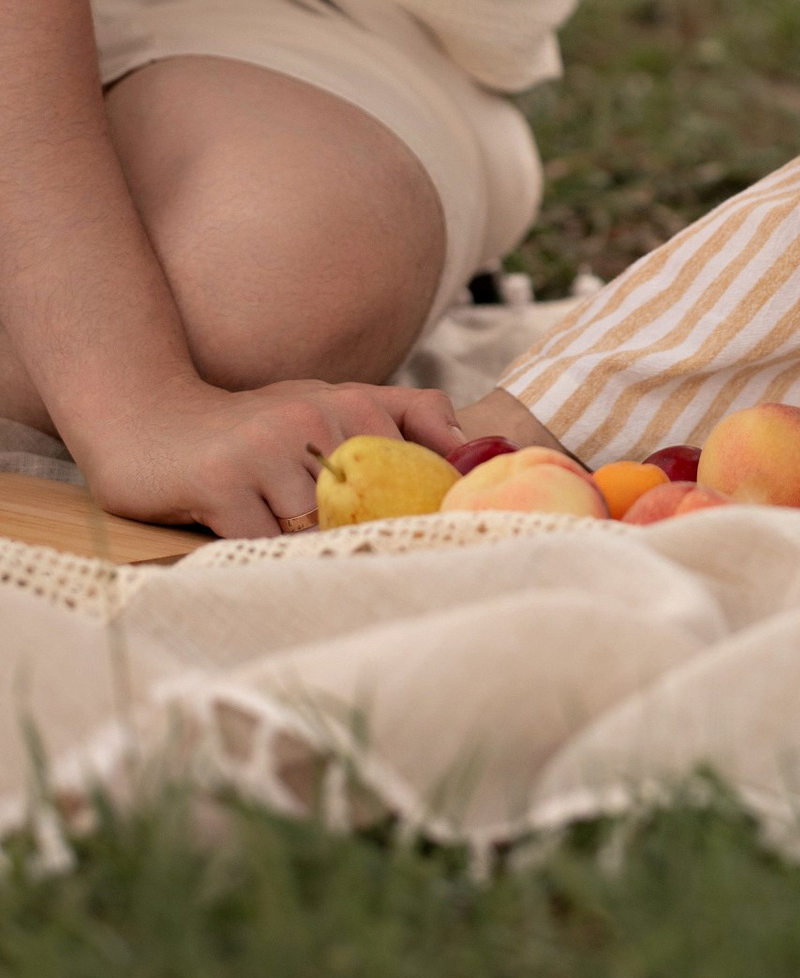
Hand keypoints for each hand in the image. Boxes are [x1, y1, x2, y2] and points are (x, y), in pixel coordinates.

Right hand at [77, 376, 467, 542]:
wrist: (149, 420)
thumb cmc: (250, 423)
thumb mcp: (326, 402)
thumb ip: (400, 415)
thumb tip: (472, 447)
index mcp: (350, 401)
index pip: (415, 464)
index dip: (429, 511)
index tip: (445, 547)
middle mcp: (313, 418)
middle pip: (372, 501)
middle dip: (375, 540)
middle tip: (382, 576)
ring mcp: (266, 448)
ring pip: (319, 525)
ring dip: (317, 552)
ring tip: (312, 566)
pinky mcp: (221, 482)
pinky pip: (264, 541)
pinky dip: (268, 557)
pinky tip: (259, 554)